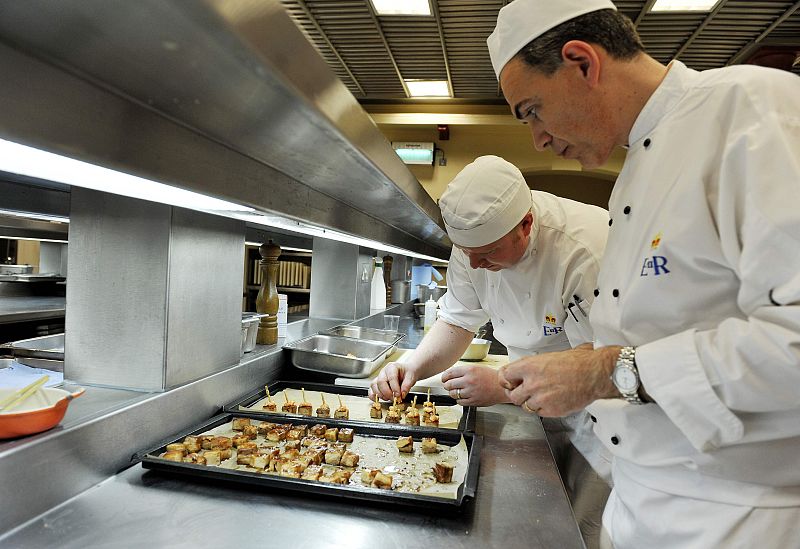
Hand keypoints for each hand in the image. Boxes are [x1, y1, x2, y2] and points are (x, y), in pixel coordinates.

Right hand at [368, 361, 417, 400]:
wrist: (407, 372)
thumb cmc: (408, 372)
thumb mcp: (411, 377)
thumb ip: (407, 385)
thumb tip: (402, 394)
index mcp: (392, 367)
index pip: (391, 378)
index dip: (395, 388)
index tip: (399, 396)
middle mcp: (384, 372)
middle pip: (381, 382)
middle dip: (387, 393)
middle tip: (394, 399)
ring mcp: (379, 377)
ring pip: (374, 386)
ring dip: (381, 395)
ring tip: (389, 398)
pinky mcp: (377, 384)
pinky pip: (371, 390)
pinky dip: (373, 396)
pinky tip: (380, 399)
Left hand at [441, 364, 508, 405]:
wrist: (502, 387)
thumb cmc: (491, 377)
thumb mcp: (477, 368)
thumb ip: (464, 371)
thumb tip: (450, 375)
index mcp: (469, 370)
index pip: (449, 373)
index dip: (444, 377)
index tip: (444, 379)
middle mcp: (469, 380)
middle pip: (449, 384)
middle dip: (447, 385)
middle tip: (449, 386)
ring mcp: (471, 392)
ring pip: (453, 394)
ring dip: (453, 393)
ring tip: (457, 391)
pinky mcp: (473, 401)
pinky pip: (460, 402)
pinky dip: (459, 400)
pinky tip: (464, 396)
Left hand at [498, 345, 619, 416]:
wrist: (595, 374)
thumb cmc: (577, 362)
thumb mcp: (549, 356)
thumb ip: (532, 365)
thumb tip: (523, 369)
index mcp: (529, 366)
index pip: (505, 376)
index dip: (507, 380)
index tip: (510, 383)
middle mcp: (532, 383)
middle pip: (513, 395)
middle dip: (518, 394)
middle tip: (526, 392)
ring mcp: (541, 398)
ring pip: (526, 406)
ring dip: (532, 402)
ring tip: (544, 395)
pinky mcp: (551, 410)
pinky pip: (540, 412)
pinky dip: (544, 409)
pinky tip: (553, 400)